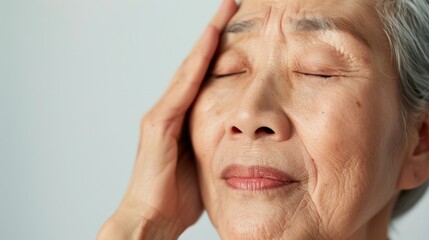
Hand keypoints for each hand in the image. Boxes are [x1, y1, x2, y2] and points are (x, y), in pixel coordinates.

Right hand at [97, 1, 237, 238]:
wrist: (152, 219)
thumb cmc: (177, 198)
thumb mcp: (206, 164)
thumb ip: (216, 145)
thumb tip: (238, 140)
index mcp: (184, 120)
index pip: (205, 77)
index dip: (221, 52)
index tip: (239, 30)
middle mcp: (171, 110)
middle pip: (197, 65)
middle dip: (215, 34)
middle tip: (233, 7)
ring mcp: (163, 114)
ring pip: (190, 68)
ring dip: (209, 38)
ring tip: (226, 11)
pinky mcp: (160, 123)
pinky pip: (184, 85)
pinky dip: (198, 61)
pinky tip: (212, 39)